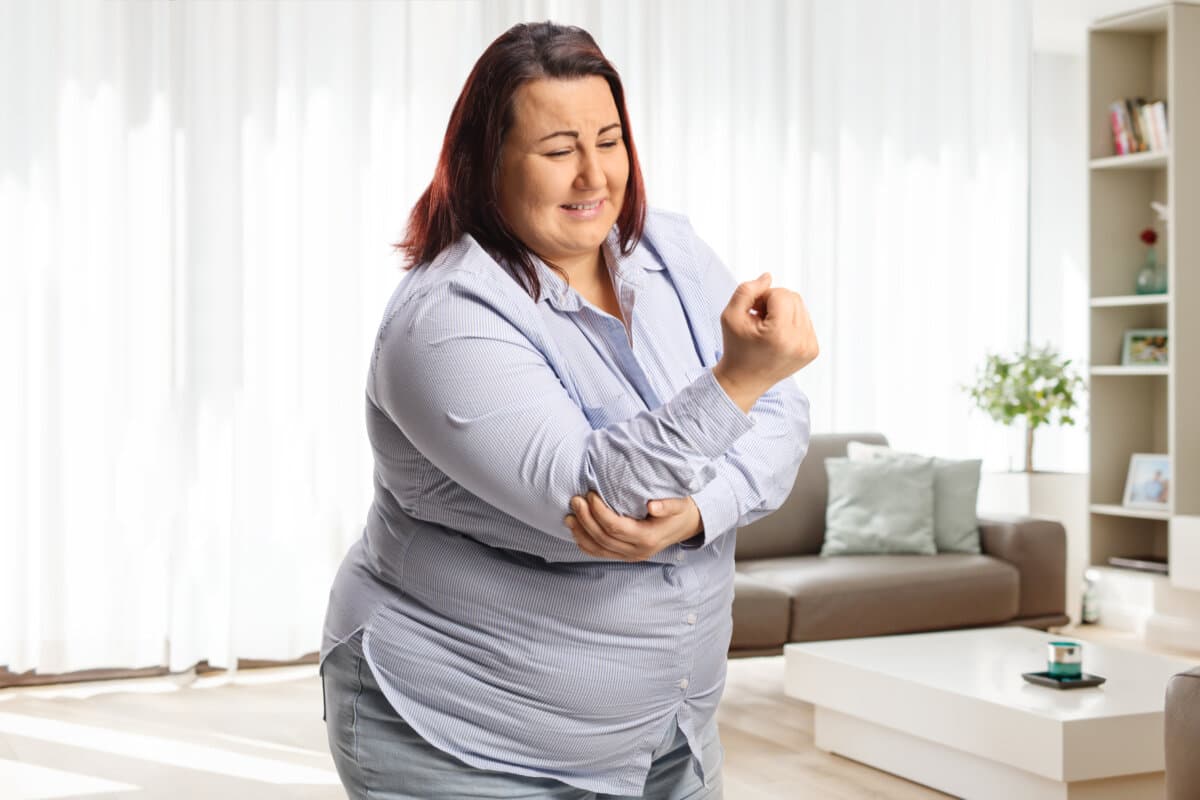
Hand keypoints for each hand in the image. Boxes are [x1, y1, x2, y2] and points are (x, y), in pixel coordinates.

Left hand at [565, 493, 701, 561]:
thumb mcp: (680, 504)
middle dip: (585, 519)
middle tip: (575, 500)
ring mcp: (630, 556)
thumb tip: (652, 506)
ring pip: (598, 549)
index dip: (599, 512)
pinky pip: (600, 553)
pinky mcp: (624, 556)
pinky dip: (585, 543)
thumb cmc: (680, 510)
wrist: (685, 526)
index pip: (616, 527)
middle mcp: (637, 551)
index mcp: (648, 538)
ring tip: (569, 516)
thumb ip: (668, 505)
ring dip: (581, 533)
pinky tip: (576, 531)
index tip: (590, 495)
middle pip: (603, 538)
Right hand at [713, 273, 818, 411]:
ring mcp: (809, 348)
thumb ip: (746, 290)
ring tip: (767, 327)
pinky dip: (790, 323)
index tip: (752, 312)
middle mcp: (800, 342)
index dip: (763, 297)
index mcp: (780, 334)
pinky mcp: (813, 350)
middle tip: (758, 318)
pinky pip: (805, 321)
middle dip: (774, 302)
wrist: (744, 380)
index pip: (781, 294)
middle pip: (794, 298)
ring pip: (801, 307)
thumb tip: (768, 277)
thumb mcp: (730, 315)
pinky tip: (776, 336)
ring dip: (783, 311)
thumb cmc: (736, 347)